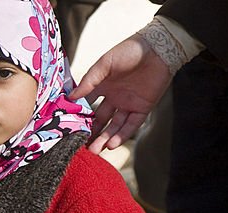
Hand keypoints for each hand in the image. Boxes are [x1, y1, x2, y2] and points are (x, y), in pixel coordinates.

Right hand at [69, 35, 170, 153]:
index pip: (87, 105)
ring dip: (104, 138)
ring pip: (114, 126)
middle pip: (100, 120)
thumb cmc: (130, 50)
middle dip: (91, 133)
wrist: (158, 47)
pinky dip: (122, 135)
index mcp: (103, 86)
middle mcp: (114, 98)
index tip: (68, 127)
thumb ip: (88, 82)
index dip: (79, 116)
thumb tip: (70, 97)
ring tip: (94, 150)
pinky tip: (111, 144)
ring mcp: (128, 104)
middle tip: (81, 145)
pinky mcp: (143, 108)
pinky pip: (131, 125)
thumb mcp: (104, 64)